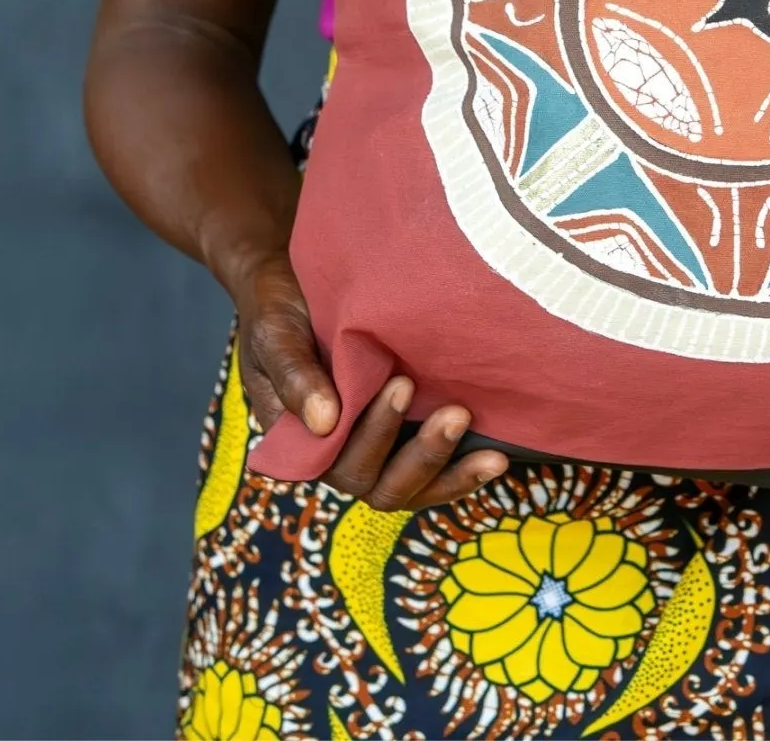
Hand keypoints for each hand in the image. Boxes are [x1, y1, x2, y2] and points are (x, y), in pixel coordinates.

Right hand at [232, 252, 507, 509]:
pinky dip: (462, 470)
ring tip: (491, 453)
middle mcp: (340, 453)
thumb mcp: (274, 333)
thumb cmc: (280, 309)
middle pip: (381, 486)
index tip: (403, 385)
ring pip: (412, 486)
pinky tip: (495, 456)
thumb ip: (293, 375)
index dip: (374, 438)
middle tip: (456, 413)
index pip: (341, 464)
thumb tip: (324, 424)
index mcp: (303, 440)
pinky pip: (432, 469)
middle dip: (421, 456)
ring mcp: (376, 446)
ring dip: (449, 473)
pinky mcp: (405, 430)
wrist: (299, 283)